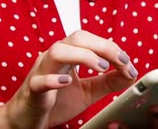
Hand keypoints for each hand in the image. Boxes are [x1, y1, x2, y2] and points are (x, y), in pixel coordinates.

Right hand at [0, 30, 138, 128]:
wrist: (27, 120)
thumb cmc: (55, 102)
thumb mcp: (88, 91)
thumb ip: (108, 81)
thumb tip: (130, 73)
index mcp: (68, 54)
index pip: (91, 40)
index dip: (112, 49)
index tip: (128, 65)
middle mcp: (54, 58)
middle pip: (77, 37)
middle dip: (103, 46)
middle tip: (121, 62)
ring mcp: (41, 72)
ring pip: (58, 51)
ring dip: (83, 56)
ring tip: (101, 67)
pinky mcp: (32, 91)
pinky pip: (39, 81)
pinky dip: (53, 80)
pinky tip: (67, 82)